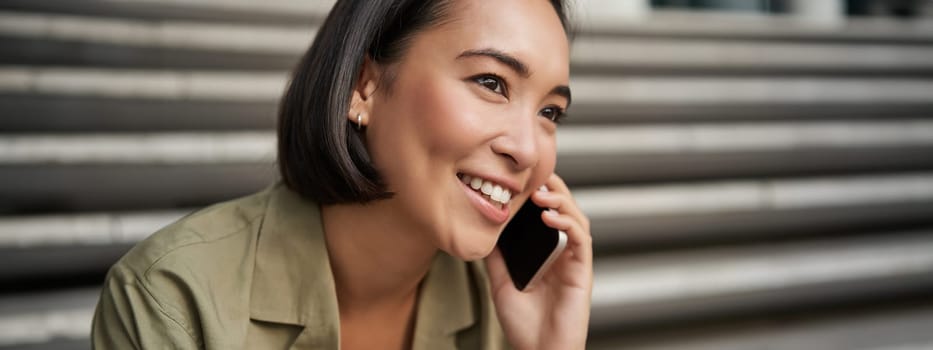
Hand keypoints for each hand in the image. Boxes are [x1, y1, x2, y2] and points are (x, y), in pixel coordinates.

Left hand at [486, 174, 592, 349]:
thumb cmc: (523, 324)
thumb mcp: (500, 283)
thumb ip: (496, 257)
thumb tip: (484, 231)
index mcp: (545, 255)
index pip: (546, 215)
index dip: (539, 194)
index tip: (521, 179)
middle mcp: (562, 254)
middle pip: (564, 211)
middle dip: (552, 190)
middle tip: (533, 179)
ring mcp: (573, 261)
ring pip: (576, 219)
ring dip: (561, 201)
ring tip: (540, 193)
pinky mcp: (582, 271)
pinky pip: (580, 239)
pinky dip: (567, 223)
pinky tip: (549, 216)